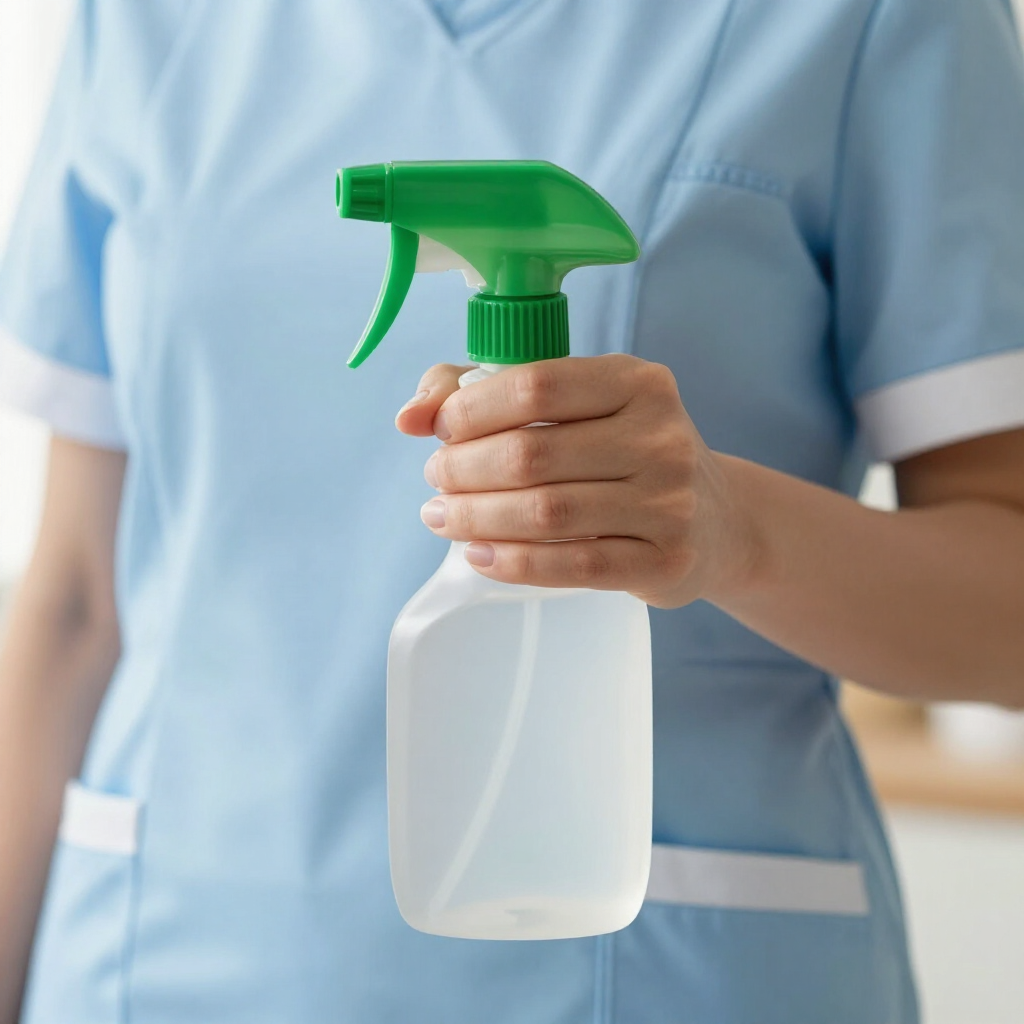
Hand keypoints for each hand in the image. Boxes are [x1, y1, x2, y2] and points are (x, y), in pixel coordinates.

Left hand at [395, 355, 755, 607]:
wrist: (717, 522)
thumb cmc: (626, 452)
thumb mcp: (579, 405)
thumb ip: (489, 390)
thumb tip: (410, 415)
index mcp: (638, 381)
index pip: (537, 384)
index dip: (471, 409)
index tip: (441, 430)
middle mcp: (661, 436)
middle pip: (532, 454)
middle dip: (463, 469)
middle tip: (437, 480)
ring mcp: (669, 503)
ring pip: (547, 513)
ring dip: (476, 518)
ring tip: (443, 517)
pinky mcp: (665, 561)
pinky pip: (573, 566)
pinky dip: (512, 562)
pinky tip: (478, 555)